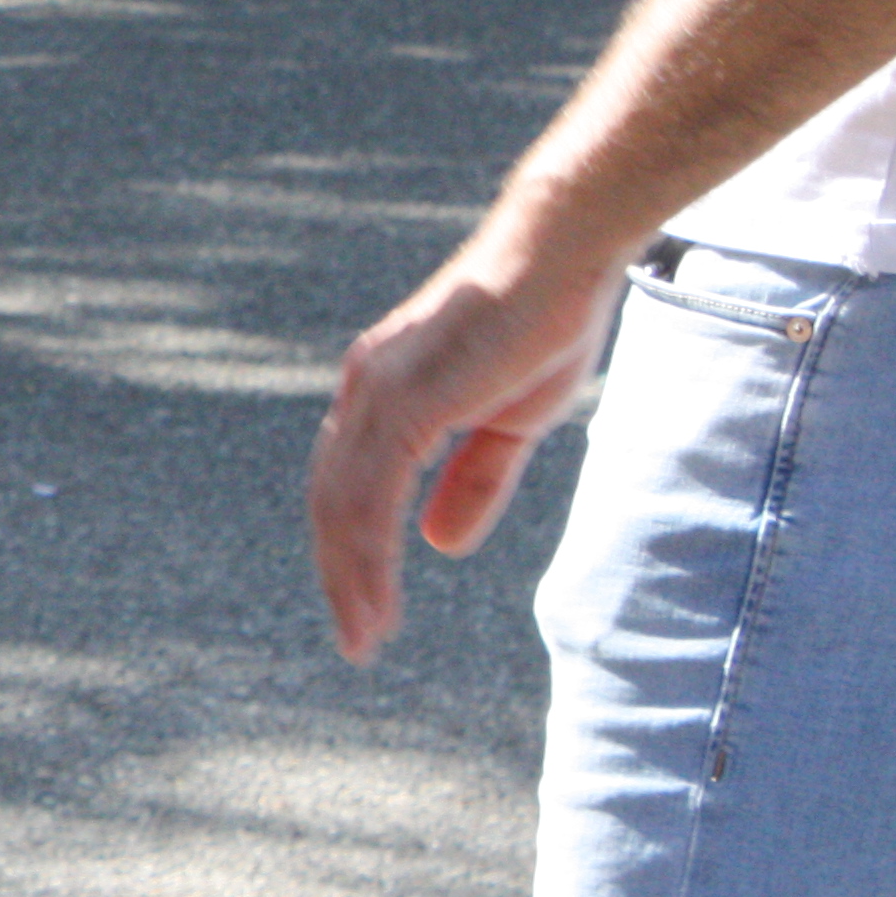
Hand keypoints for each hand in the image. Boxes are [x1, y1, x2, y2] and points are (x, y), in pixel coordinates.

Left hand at [307, 197, 635, 663]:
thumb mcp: (511, 421)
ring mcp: (379, 391)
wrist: (564, 253)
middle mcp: (364, 389)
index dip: (352, 549)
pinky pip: (373, 491)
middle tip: (359, 643)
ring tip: (366, 637)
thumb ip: (474, 479)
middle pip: (331, 501)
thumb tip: (438, 545)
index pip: (347, 484)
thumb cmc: (544, 322)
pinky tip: (381, 595)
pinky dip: (370, 550)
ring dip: (351, 578)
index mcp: (382, 393)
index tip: (368, 609)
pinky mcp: (407, 399)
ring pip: (343, 506)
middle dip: (341, 577)